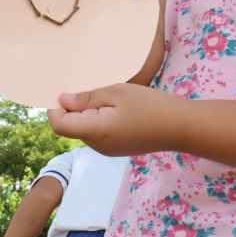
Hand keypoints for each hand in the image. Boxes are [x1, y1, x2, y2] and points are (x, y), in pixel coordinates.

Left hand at [48, 83, 183, 155]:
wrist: (181, 127)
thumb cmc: (149, 106)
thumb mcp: (117, 93)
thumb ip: (87, 98)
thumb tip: (62, 100)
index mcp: (94, 131)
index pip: (59, 125)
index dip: (55, 108)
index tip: (64, 89)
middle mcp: (97, 145)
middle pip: (71, 127)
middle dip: (74, 108)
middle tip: (93, 87)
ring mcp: (108, 149)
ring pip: (85, 129)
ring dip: (89, 112)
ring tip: (110, 96)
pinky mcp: (118, 148)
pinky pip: (99, 133)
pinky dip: (100, 119)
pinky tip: (118, 108)